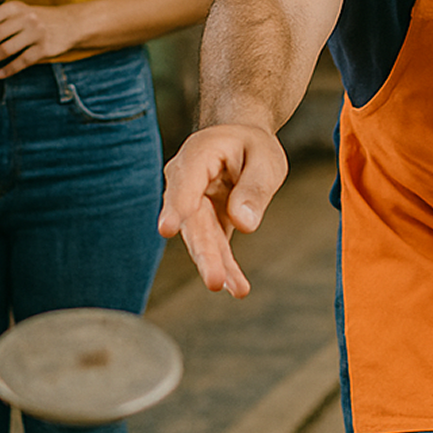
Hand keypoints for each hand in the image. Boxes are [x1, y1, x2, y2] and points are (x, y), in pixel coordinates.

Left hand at [0, 1, 81, 78]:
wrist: (69, 24)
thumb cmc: (37, 19)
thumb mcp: (20, 11)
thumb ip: (0, 18)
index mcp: (15, 7)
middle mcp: (26, 18)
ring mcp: (36, 33)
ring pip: (6, 49)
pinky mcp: (44, 48)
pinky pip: (22, 61)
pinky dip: (8, 69)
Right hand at [159, 124, 288, 297]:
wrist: (242, 144)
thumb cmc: (252, 146)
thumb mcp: (265, 158)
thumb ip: (254, 188)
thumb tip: (244, 224)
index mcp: (198, 155)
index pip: (185, 182)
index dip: (177, 205)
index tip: (168, 228)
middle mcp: (186, 184)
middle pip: (192, 222)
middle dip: (204, 252)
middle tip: (214, 280)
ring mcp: (192, 207)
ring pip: (201, 240)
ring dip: (215, 265)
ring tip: (230, 288)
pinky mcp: (205, 225)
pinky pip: (215, 248)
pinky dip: (228, 267)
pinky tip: (239, 289)